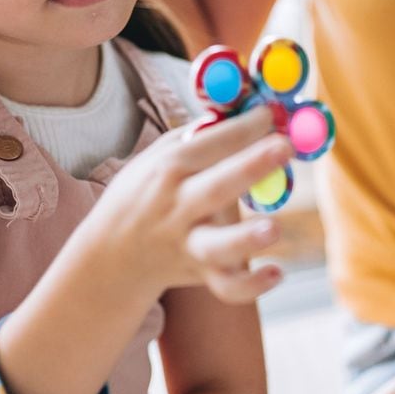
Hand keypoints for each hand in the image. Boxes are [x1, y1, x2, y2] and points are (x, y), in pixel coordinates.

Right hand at [79, 109, 291, 302]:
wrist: (110, 257)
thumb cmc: (144, 194)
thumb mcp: (156, 158)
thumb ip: (197, 137)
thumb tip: (242, 106)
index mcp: (168, 169)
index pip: (209, 144)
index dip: (243, 127)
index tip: (273, 113)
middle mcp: (177, 207)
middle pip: (215, 187)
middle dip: (250, 166)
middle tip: (284, 147)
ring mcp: (188, 243)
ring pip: (217, 246)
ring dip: (245, 238)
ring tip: (273, 228)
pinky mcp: (199, 273)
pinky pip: (225, 286)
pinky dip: (250, 285)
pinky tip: (277, 273)